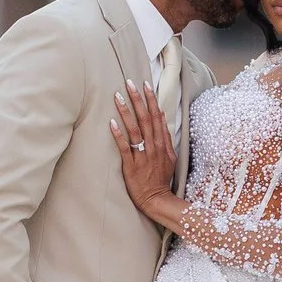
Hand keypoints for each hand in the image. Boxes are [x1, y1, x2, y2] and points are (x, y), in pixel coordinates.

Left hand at [111, 82, 182, 232]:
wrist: (157, 199)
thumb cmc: (160, 178)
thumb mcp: (170, 157)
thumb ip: (166, 137)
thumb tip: (162, 116)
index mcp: (162, 144)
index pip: (157, 117)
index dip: (151, 100)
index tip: (145, 84)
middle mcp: (153, 147)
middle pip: (146, 119)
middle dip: (138, 100)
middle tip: (130, 83)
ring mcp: (143, 155)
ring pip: (134, 129)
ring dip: (126, 112)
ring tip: (118, 96)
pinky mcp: (131, 165)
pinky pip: (125, 147)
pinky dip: (119, 135)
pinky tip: (112, 123)